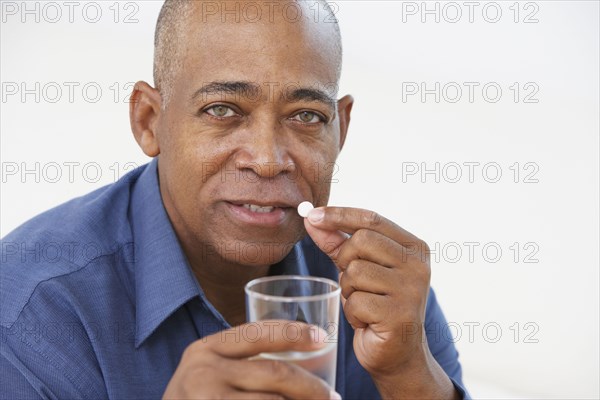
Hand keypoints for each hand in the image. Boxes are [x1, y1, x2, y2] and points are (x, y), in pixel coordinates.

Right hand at [163, 321, 340, 399]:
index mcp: (205, 349)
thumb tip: (301, 355)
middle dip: (310, 385)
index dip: (293, 333)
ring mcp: (206, 399)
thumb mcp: (208, 373)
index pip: (257, 333)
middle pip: (273, 372)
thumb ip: (239, 360)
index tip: (320, 338)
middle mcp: (203, 370)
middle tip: (331, 396)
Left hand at [305, 207, 457, 398]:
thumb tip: (312, 218)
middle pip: (360, 241)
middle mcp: (418, 265)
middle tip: (353, 282)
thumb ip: (338, 243)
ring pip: (355, 272)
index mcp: (413, 247)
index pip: (372, 219)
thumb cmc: (377, 305)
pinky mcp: (399, 315)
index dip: (339, 215)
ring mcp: (411, 290)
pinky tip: (367, 321)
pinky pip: (356, 301)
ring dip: (349, 290)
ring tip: (364, 304)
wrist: (398, 354)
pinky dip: (352, 312)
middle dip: (345, 261)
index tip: (313, 215)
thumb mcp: (359, 269)